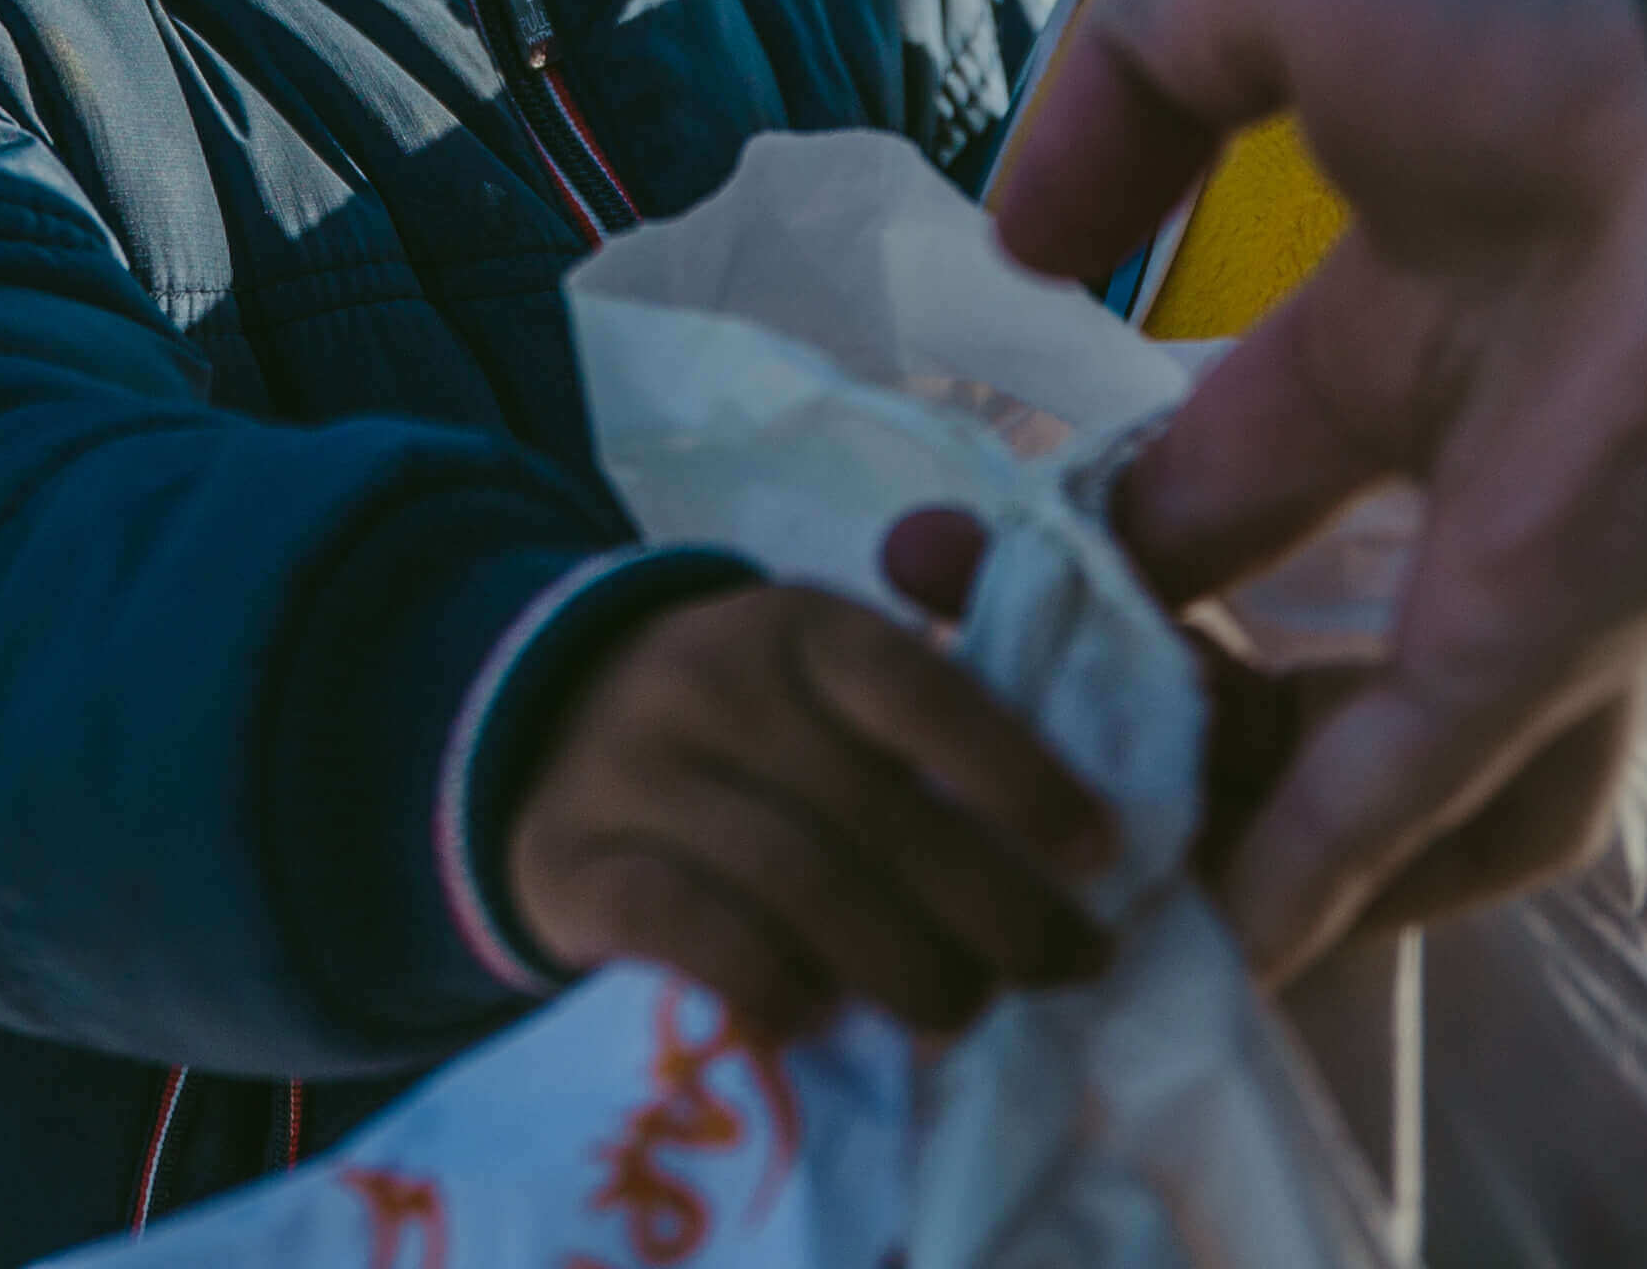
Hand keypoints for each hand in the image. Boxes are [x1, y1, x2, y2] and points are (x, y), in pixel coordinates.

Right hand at [500, 582, 1117, 1043]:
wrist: (546, 735)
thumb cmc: (746, 731)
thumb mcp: (823, 680)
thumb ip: (933, 720)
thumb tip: (1078, 832)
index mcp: (797, 626)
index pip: (923, 693)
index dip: (1023, 778)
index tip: (1100, 855)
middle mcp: (713, 681)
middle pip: (875, 811)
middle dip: (992, 907)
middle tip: (1061, 969)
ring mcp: (633, 770)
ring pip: (793, 879)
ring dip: (899, 963)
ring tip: (959, 1011)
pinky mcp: (572, 861)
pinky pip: (685, 930)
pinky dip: (767, 982)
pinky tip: (820, 1021)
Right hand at [989, 0, 1646, 988]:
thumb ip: (1130, 85)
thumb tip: (1023, 252)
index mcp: (1405, 290)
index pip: (1221, 444)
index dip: (1091, 508)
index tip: (963, 559)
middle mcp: (1458, 439)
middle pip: (1261, 604)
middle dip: (1115, 660)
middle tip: (971, 694)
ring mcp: (1511, 552)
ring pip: (1349, 736)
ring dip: (1216, 801)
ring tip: (1077, 859)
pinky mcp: (1555, 629)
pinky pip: (1420, 780)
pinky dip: (1317, 866)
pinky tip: (1204, 927)